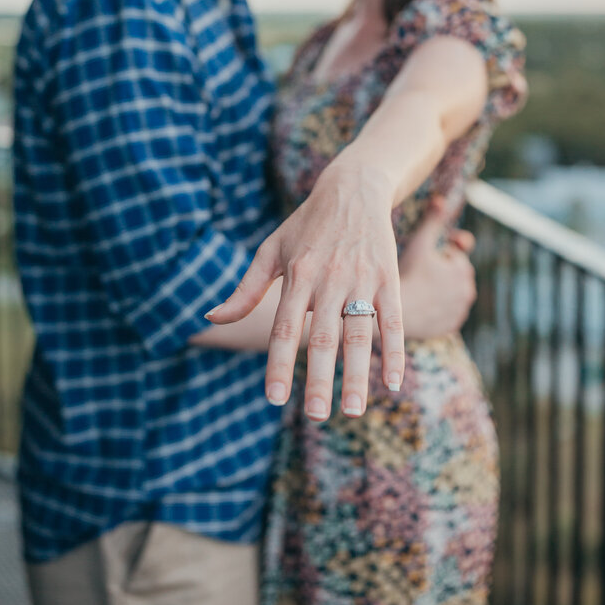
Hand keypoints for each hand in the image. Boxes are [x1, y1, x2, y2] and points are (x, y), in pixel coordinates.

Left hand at [205, 164, 402, 421]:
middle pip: (322, 336)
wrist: (354, 188)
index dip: (278, 363)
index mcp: (298, 274)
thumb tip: (211, 316)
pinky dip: (393, 351)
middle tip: (314, 416)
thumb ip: (246, 289)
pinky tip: (392, 382)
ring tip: (352, 411)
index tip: (274, 399)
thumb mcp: (271, 249)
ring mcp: (361, 279)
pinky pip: (393, 320)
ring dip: (356, 374)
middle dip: (318, 378)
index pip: (285, 327)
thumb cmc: (307, 225)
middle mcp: (329, 279)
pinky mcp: (388, 277)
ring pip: (358, 333)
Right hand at [398, 199, 476, 336]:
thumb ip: (433, 220)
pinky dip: (437, 307)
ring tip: (418, 287)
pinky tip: (421, 303)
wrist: (395, 315)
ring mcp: (459, 312)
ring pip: (450, 293)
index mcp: (463, 270)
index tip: (423, 259)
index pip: (454, 254)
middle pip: (454, 274)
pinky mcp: (450, 327)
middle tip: (417, 271)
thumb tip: (440, 199)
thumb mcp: (420, 243)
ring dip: (439, 289)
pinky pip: (446, 312)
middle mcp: (467, 292)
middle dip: (440, 271)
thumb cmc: (407, 275)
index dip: (437, 253)